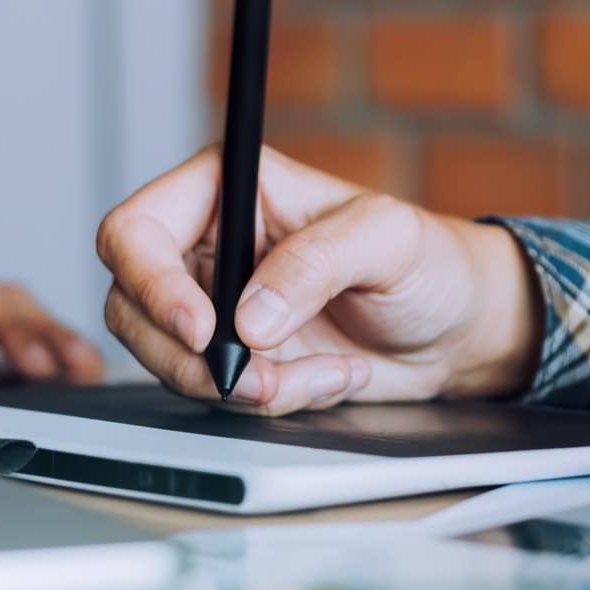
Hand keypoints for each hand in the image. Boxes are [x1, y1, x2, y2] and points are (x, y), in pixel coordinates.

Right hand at [96, 145, 538, 414]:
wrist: (457, 330)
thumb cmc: (429, 261)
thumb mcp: (386, 239)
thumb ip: (316, 263)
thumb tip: (249, 316)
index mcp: (227, 187)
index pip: (136, 229)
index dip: (151, 283)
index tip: (202, 328)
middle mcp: (208, 245)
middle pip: (132, 305)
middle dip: (192, 356)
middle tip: (259, 377)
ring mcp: (216, 306)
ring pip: (168, 360)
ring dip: (238, 387)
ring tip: (318, 375)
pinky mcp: (235, 358)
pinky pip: (216, 393)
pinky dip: (271, 402)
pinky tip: (327, 377)